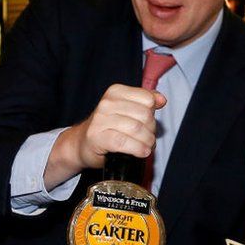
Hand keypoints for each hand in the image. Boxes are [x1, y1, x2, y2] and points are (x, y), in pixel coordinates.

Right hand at [46, 84, 166, 186]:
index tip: (148, 123)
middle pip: (145, 115)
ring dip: (147, 141)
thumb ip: (146, 101)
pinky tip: (142, 152)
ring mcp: (100, 120)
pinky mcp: (97, 137)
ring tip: (146, 146)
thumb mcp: (127, 110)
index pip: (147, 99)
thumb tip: (162, 99)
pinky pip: (124, 142)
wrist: (82, 144)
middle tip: (147, 138)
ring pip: (136, 129)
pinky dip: (137, 148)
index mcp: (116, 92)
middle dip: (151, 130)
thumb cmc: (109, 128)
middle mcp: (106, 103)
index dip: (153, 114)